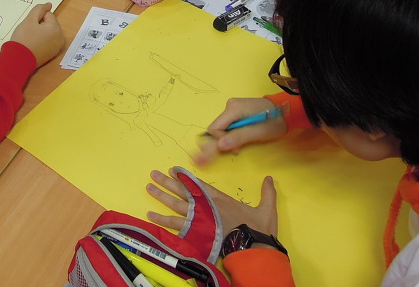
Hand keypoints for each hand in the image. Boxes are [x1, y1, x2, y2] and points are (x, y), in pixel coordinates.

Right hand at [9, 2, 62, 66]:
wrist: (18, 60)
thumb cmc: (24, 38)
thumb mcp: (30, 19)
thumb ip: (39, 9)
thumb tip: (49, 4)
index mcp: (56, 28)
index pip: (48, 15)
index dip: (37, 18)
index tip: (30, 26)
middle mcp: (60, 38)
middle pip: (49, 24)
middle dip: (40, 25)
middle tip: (29, 32)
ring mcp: (56, 48)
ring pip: (48, 33)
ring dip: (40, 33)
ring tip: (31, 39)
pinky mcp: (51, 55)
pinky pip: (47, 42)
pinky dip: (41, 42)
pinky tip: (33, 46)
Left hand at [147, 168, 279, 239]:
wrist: (253, 249)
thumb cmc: (259, 230)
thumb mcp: (267, 209)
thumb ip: (267, 193)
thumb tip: (270, 178)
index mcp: (221, 199)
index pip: (199, 184)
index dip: (185, 177)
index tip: (173, 170)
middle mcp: (207, 206)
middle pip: (183, 191)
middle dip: (167, 182)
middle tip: (153, 174)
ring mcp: (200, 219)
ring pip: (176, 205)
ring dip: (161, 196)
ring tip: (149, 188)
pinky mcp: (196, 232)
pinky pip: (174, 225)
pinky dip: (162, 220)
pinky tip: (150, 215)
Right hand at [196, 97, 287, 163]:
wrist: (286, 111)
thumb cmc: (274, 121)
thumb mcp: (259, 132)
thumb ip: (239, 137)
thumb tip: (220, 146)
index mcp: (233, 108)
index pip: (215, 128)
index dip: (220, 142)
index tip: (235, 150)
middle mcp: (229, 107)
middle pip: (214, 129)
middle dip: (212, 145)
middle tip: (200, 162)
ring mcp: (231, 110)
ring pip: (219, 130)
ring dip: (222, 142)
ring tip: (223, 154)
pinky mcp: (235, 114)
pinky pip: (225, 128)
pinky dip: (227, 138)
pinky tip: (230, 145)